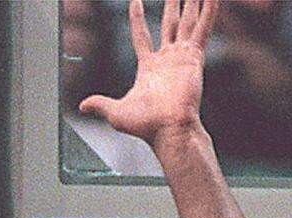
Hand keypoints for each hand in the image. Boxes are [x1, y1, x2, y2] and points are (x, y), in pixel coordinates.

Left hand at [80, 0, 216, 145]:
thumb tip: (82, 107)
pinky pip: (203, 28)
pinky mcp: (194, 56)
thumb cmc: (146, 126)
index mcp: (149, 66)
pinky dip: (210, 11)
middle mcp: (168, 58)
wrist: (169, 129)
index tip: (135, 0)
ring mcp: (182, 56)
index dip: (137, 18)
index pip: (141, 35)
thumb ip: (101, 104)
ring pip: (188, 20)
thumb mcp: (116, 112)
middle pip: (170, 22)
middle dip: (173, 3)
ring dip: (192, 1)